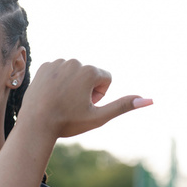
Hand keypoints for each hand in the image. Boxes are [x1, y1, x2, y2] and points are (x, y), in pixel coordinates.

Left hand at [20, 59, 151, 137]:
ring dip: (71, 86)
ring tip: (60, 101)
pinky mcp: (44, 66)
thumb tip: (150, 100)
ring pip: (74, 74)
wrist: (36, 124)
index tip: (85, 106)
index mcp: (89, 72)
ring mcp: (58, 62)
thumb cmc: (68, 122)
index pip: (106, 79)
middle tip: (71, 106)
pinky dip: (57, 83)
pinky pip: (59, 72)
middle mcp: (74, 62)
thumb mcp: (98, 117)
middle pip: (90, 76)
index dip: (99, 96)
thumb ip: (123, 106)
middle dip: (85, 90)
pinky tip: (50, 95)